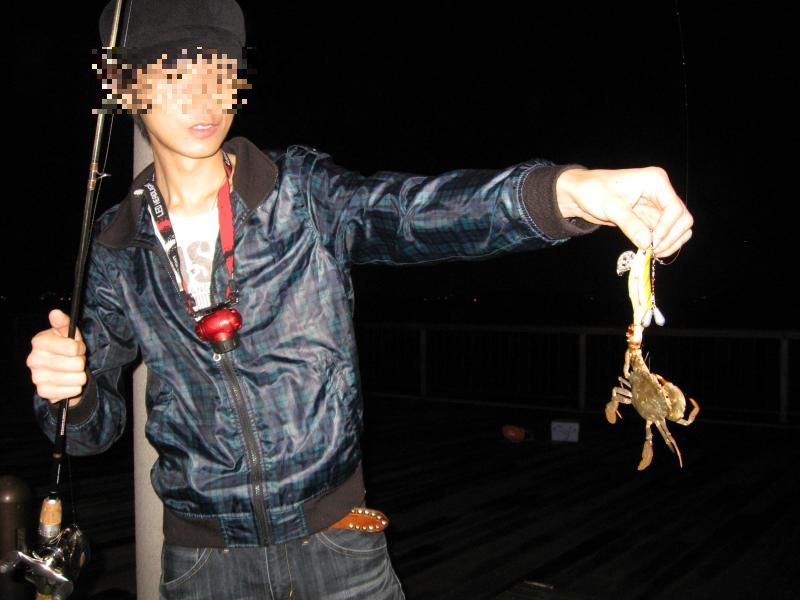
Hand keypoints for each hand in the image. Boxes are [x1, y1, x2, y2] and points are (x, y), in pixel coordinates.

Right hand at [27, 309, 86, 403]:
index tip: (76, 347)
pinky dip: (75, 387)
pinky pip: (72, 391)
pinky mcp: (43, 391)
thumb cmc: (65, 348)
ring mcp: (37, 377)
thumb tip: (55, 313)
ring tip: (72, 371)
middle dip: (80, 362)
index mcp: (39, 342)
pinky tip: (68, 382)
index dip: (79, 348)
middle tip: (74, 360)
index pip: (72, 347)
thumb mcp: (68, 333)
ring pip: (77, 378)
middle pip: (76, 364)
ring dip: (80, 375)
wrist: (60, 370)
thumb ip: (63, 322)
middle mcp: (34, 359)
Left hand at [555, 167, 692, 257]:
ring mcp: (656, 206)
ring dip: (669, 243)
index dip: (667, 228)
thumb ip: (630, 224)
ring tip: (651, 252)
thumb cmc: (594, 191)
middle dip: (671, 237)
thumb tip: (647, 243)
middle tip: (653, 251)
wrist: (581, 194)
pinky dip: (661, 243)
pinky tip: (648, 250)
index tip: (653, 242)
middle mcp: (660, 193)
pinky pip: (664, 234)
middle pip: (682, 220)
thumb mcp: (611, 207)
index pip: (675, 209)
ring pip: (677, 229)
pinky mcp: (650, 218)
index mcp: (656, 181)